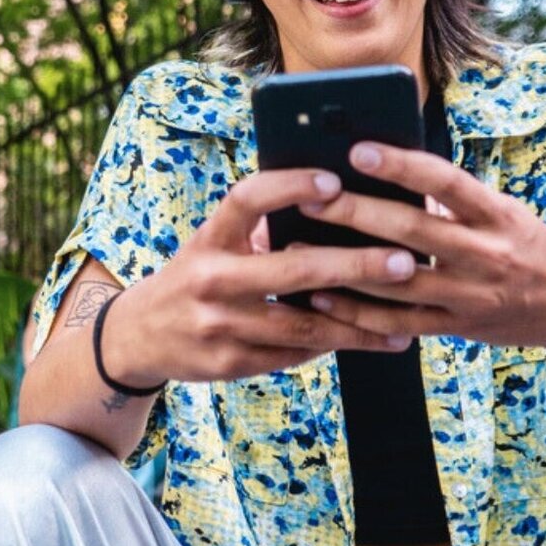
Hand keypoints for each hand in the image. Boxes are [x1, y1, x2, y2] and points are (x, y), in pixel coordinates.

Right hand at [98, 168, 421, 387]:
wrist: (140, 335)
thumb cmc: (197, 276)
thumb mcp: (214, 243)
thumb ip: (262, 230)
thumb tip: (340, 204)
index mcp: (210, 237)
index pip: (248, 200)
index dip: (289, 187)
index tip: (335, 181)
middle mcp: (211, 278)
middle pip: (292, 271)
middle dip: (354, 266)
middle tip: (404, 261)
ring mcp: (219, 325)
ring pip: (303, 327)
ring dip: (360, 324)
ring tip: (406, 319)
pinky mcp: (229, 363)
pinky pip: (293, 355)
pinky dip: (335, 346)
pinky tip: (372, 340)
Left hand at [297, 143, 545, 348]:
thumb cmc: (526, 243)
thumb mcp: (501, 211)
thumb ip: (452, 199)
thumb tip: (390, 171)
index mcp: (497, 214)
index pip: (446, 182)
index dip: (402, 166)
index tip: (360, 149)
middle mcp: (486, 254)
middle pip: (413, 231)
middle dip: (357, 213)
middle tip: (312, 197)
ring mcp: (471, 295)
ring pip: (399, 281)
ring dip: (345, 265)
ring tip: (300, 246)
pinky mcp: (458, 326)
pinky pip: (401, 323)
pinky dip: (359, 313)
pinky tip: (323, 298)